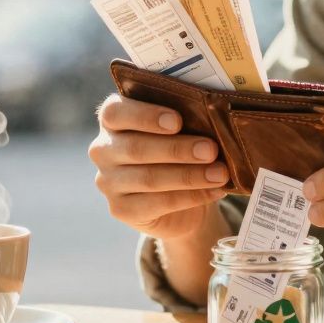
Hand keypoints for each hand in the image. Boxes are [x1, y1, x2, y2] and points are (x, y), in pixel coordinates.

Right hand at [88, 94, 229, 240]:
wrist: (178, 200)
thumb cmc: (179, 150)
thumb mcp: (180, 130)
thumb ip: (186, 120)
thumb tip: (213, 119)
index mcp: (112, 119)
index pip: (114, 112)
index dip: (145, 115)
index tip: (177, 121)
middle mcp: (103, 149)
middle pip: (135, 147)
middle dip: (177, 149)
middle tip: (211, 150)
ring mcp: (108, 182)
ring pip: (148, 178)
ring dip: (189, 176)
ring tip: (220, 174)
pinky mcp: (120, 209)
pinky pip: (156, 204)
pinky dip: (190, 197)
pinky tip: (214, 191)